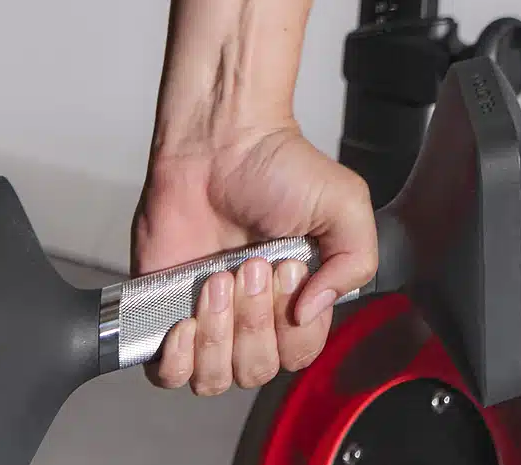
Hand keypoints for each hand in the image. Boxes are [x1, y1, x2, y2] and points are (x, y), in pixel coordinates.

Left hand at [131, 127, 374, 394]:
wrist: (219, 142)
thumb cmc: (280, 168)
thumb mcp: (345, 205)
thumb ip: (356, 261)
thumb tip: (314, 311)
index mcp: (299, 300)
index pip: (300, 352)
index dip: (293, 324)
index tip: (287, 269)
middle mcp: (254, 318)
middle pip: (257, 371)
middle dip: (255, 320)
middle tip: (250, 264)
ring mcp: (209, 320)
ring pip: (214, 378)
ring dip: (218, 335)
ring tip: (217, 280)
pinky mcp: (164, 314)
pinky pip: (168, 375)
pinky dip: (178, 360)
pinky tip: (185, 320)